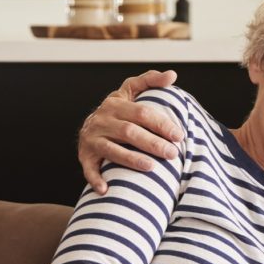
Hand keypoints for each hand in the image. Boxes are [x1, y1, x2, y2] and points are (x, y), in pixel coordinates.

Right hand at [78, 69, 183, 193]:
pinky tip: (106, 189)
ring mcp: (92, 138)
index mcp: (116, 103)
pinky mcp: (85, 155)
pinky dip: (96, 179)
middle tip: (172, 154)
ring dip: (131, 160)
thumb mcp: (132, 91)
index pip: (142, 112)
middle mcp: (102, 120)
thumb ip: (151, 81)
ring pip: (112, 150)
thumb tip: (172, 74)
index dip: (161, 124)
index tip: (179, 135)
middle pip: (129, 132)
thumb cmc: (121, 111)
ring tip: (151, 168)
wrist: (91, 126)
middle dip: (153, 143)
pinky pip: (89, 169)